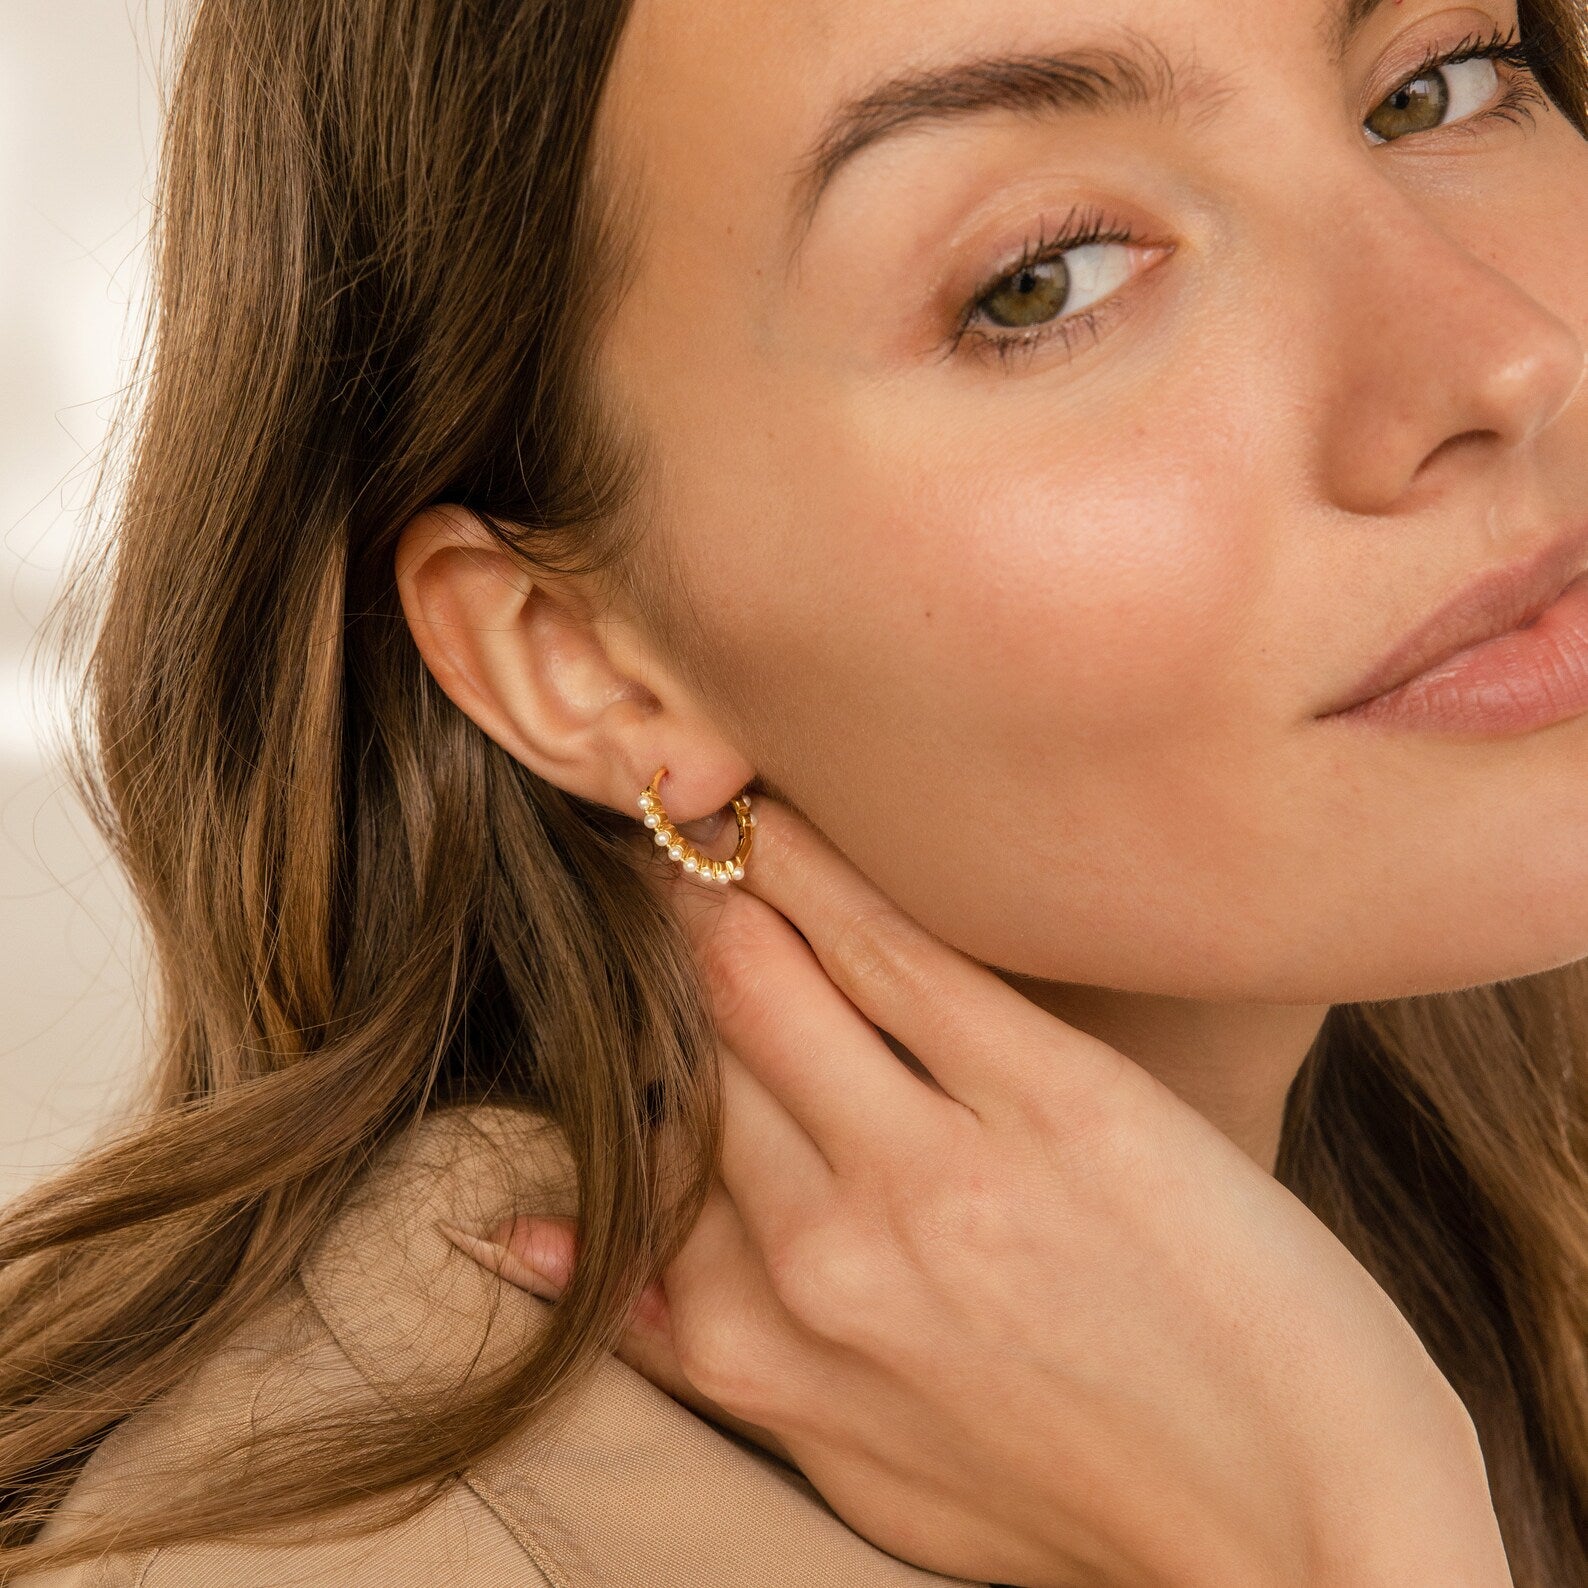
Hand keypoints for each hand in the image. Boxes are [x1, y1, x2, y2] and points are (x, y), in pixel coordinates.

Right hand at [446, 796, 1510, 1587]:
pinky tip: (778, 816)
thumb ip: (706, 1350)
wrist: (1306, 1540)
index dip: (634, 1041)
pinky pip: (885, 949)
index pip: (645, 1139)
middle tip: (668, 858)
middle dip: (667, 945)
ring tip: (713, 816)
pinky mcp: (1052, 1102)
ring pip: (757, 977)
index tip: (634, 968)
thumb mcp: (855, 1460)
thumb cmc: (1079, 1494)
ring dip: (721, 885)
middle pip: (690, 1046)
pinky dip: (814, 869)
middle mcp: (817, 1252)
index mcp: (759, 1344)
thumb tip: (540, 1251)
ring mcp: (929, 1172)